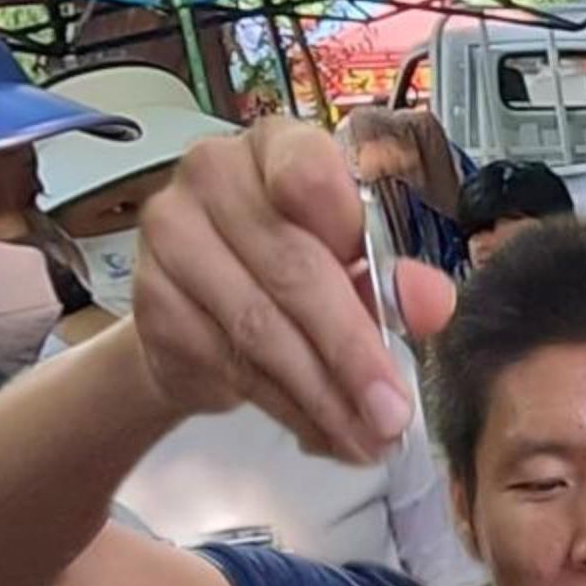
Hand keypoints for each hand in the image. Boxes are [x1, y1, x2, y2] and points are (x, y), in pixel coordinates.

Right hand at [130, 122, 451, 463]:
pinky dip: (287, 408)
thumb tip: (431, 302)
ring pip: (259, 328)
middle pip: (292, 269)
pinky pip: (230, 365)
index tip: (390, 296)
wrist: (205, 312)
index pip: (309, 173)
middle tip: (393, 413)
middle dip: (352, 353)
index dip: (351, 234)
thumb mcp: (359, 266)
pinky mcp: (154, 304)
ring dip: (323, 395)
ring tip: (369, 438)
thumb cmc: (292, 269)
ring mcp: (171, 238)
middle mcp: (214, 178)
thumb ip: (397, 279)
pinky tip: (324, 433)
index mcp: (278, 147)